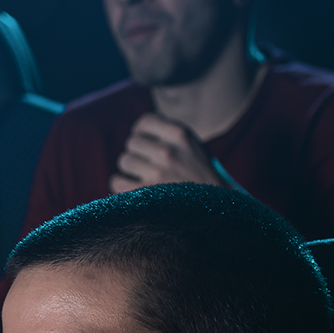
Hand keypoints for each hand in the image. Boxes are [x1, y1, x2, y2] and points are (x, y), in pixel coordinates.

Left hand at [110, 113, 229, 192]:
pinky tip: (134, 189)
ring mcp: (157, 173)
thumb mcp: (193, 147)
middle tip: (149, 166)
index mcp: (181, 134)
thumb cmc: (202, 177)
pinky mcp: (146, 195)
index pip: (144, 122)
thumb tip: (137, 132)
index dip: (141, 133)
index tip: (146, 144)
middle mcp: (168, 151)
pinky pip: (117, 181)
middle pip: (131, 142)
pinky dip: (122, 185)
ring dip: (130, 170)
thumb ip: (169, 136)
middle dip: (137, 153)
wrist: (217, 209)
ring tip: (145, 178)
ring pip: (124, 161)